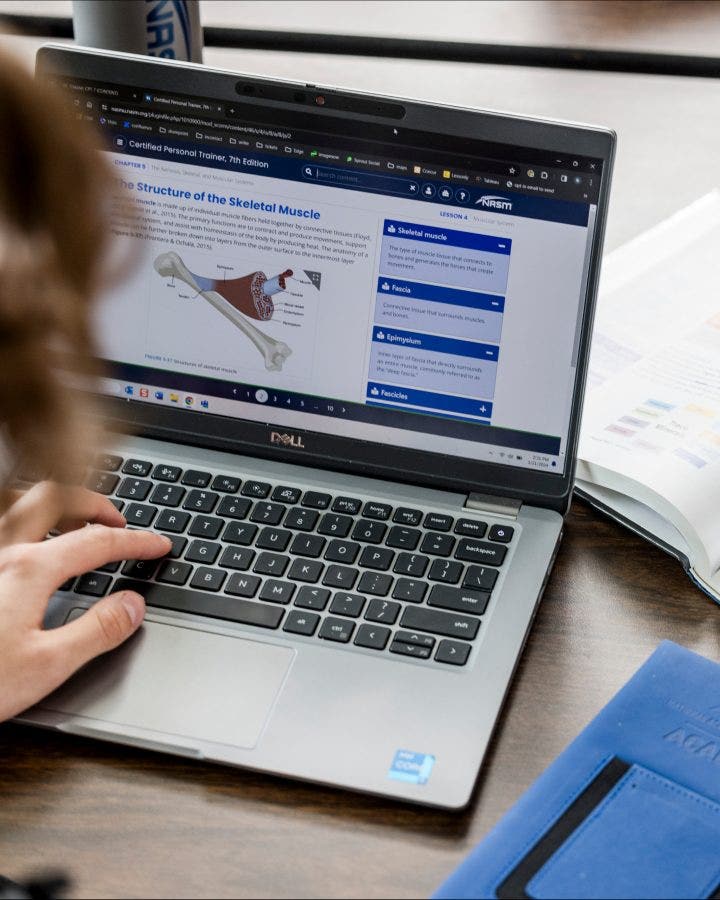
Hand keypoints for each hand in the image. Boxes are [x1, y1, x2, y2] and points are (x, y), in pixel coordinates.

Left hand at [0, 482, 170, 720]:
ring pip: (19, 501)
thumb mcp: (48, 665)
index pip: (98, 541)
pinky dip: (23, 519)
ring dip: (55, 502)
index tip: (158, 544)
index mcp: (29, 570)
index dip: (136, 541)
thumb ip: (98, 630)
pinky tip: (27, 545)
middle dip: (94, 502)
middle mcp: (1, 551)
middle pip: (56, 498)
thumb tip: (133, 606)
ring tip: (74, 521)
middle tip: (118, 520)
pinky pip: (1, 524)